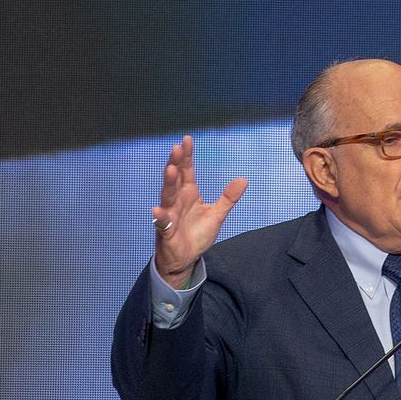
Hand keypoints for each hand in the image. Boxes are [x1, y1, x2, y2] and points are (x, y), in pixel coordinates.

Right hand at [151, 135, 248, 288]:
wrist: (186, 259)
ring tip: (171, 170)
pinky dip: (160, 217)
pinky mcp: (166, 232)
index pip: (187, 170)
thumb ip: (228, 197)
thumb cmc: (197, 234)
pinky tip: (157, 210)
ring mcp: (170, 215)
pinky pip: (162, 223)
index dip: (186, 156)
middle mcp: (177, 201)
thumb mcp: (217, 215)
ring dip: (168, 183)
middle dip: (175, 163)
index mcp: (189, 194)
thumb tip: (243, 179)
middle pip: (175, 179)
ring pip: (167, 196)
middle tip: (176, 147)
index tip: (186, 140)